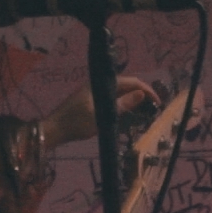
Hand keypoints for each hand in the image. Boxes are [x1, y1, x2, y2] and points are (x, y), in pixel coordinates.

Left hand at [40, 77, 160, 144]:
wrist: (54, 130)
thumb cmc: (76, 123)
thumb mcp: (102, 115)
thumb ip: (122, 104)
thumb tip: (142, 94)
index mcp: (102, 84)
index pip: (131, 81)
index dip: (147, 90)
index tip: (158, 103)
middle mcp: (100, 85)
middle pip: (127, 85)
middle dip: (142, 94)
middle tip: (154, 107)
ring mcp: (95, 92)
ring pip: (121, 92)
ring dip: (134, 99)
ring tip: (145, 111)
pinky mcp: (92, 101)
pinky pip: (113, 98)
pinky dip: (124, 104)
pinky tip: (129, 113)